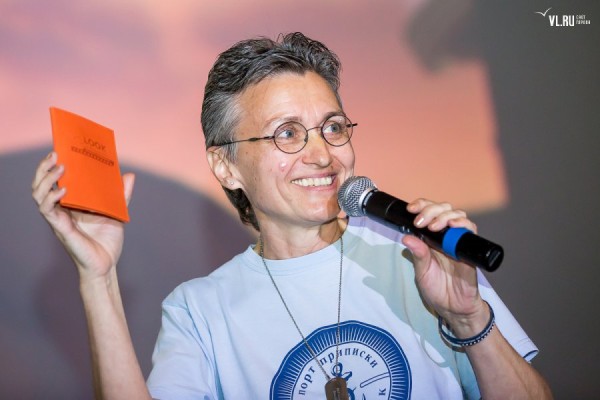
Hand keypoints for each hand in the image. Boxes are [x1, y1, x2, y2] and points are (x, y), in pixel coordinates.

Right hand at [32, 152, 134, 281]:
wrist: (107, 264)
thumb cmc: (108, 240)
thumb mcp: (117, 212)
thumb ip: (121, 194)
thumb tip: (129, 174)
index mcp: (70, 203)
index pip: (53, 180)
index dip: (51, 165)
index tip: (59, 149)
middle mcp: (60, 209)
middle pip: (40, 184)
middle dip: (44, 168)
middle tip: (55, 153)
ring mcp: (58, 218)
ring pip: (39, 194)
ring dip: (46, 179)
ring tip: (60, 167)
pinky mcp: (60, 228)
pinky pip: (48, 210)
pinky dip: (52, 198)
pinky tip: (64, 189)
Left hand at [401, 198, 488, 335]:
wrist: (454, 307)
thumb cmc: (437, 289)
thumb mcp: (422, 272)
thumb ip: (417, 255)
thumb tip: (406, 237)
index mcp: (430, 238)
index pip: (427, 213)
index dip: (421, 206)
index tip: (411, 209)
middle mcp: (444, 236)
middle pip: (442, 209)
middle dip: (431, 209)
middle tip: (421, 221)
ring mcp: (458, 240)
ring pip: (456, 215)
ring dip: (444, 215)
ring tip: (434, 226)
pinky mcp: (469, 248)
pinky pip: (470, 230)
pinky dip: (463, 224)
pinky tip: (454, 225)